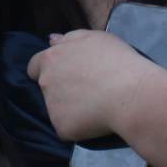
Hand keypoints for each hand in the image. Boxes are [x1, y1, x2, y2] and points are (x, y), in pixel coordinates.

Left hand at [27, 29, 166, 142]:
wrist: (131, 95)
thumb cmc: (117, 61)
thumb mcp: (96, 38)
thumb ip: (70, 39)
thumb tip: (51, 41)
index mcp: (50, 58)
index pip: (35, 65)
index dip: (48, 70)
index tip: (65, 75)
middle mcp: (45, 82)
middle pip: (45, 86)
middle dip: (59, 88)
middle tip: (85, 91)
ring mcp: (50, 106)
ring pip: (57, 108)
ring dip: (70, 107)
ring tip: (96, 105)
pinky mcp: (60, 127)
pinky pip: (67, 127)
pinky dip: (79, 126)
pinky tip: (96, 120)